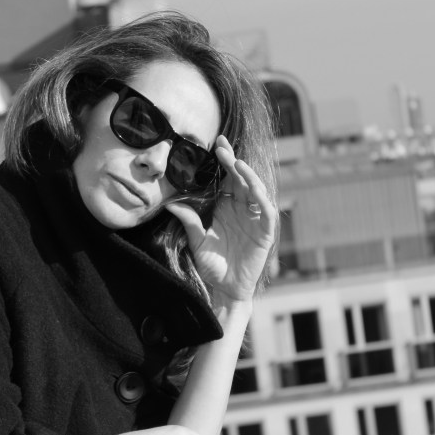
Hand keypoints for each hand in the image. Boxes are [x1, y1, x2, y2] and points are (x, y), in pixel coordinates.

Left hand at [165, 135, 275, 302]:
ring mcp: (255, 220)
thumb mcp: (197, 241)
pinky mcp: (265, 232)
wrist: (225, 290)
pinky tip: (253, 188)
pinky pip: (266, 211)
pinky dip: (261, 198)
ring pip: (256, 190)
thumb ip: (188, 221)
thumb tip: (169, 203)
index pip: (228, 179)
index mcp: (226, 208)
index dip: (225, 162)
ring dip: (248, 176)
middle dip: (233, 162)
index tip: (216, 144)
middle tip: (222, 146)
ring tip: (236, 163)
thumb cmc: (212, 266)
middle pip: (241, 179)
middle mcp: (242, 210)